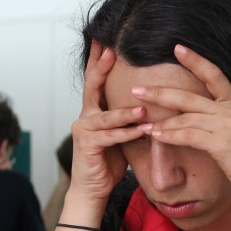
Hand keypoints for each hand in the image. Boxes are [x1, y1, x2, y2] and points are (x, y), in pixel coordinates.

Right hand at [70, 42, 149, 204]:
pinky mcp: (88, 146)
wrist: (92, 189)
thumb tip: (147, 105)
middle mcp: (84, 117)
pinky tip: (142, 129)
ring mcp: (84, 131)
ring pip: (106, 116)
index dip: (97, 61)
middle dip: (101, 68)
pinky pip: (110, 137)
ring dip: (125, 111)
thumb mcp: (119, 135)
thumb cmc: (106, 163)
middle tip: (112, 52)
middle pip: (92, 87)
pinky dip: (127, 133)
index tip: (103, 40)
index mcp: (92, 112)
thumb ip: (126, 119)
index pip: (94, 81)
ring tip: (142, 107)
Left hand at [132, 45, 230, 203]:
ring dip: (160, 121)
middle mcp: (230, 110)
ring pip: (185, 117)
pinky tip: (156, 135)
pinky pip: (188, 135)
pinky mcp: (220, 143)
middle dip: (160, 92)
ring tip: (142, 123)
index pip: (214, 74)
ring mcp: (225, 125)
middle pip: (189, 95)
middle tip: (137, 89)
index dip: (196, 60)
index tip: (178, 48)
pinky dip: (170, 135)